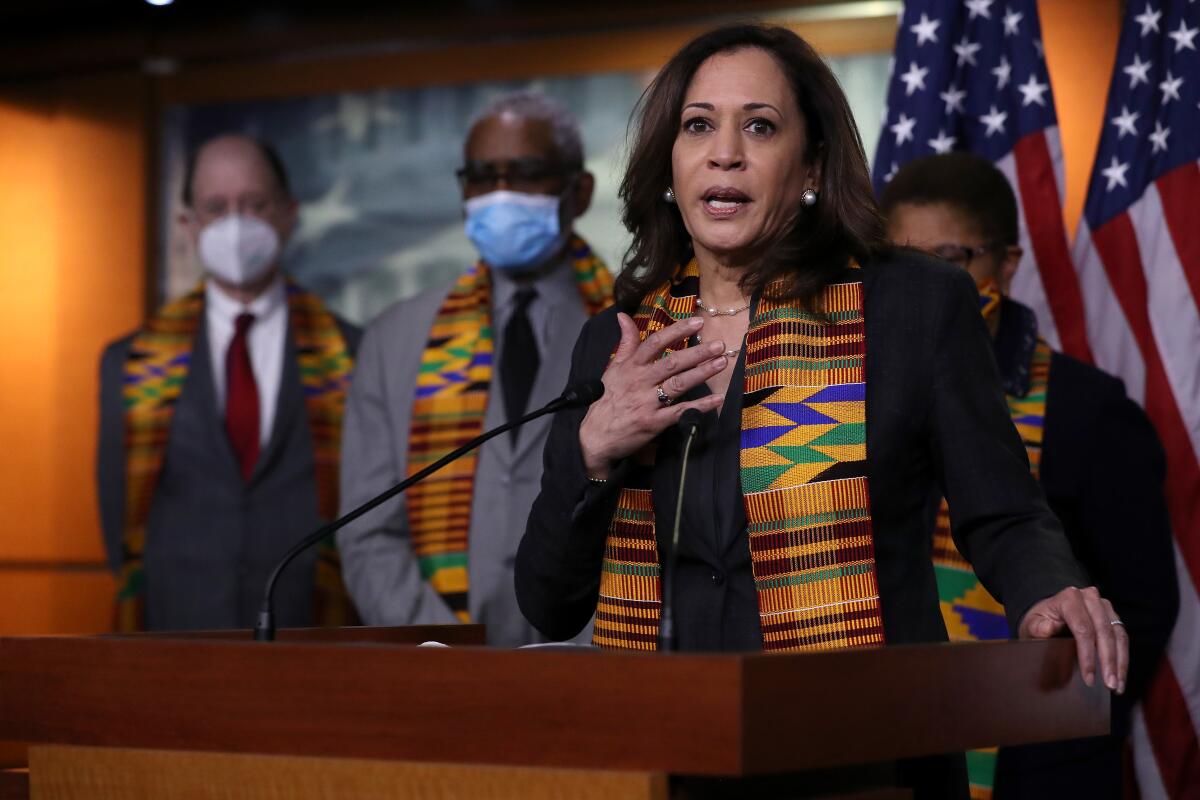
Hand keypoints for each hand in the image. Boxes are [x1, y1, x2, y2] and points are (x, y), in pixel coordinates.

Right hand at [579, 312, 728, 477]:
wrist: (594, 437)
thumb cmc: (606, 401)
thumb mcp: (613, 369)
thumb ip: (625, 342)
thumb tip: (623, 315)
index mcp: (630, 367)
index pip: (655, 343)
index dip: (677, 331)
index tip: (697, 322)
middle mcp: (639, 382)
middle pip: (671, 363)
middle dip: (697, 353)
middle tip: (719, 345)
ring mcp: (646, 402)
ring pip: (678, 384)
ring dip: (702, 373)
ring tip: (721, 363)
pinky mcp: (653, 423)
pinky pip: (680, 411)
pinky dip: (700, 406)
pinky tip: (717, 399)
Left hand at [1018, 585, 1128, 693]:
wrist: (1047, 613)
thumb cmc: (1040, 621)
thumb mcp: (1032, 625)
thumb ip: (1038, 627)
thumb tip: (1049, 628)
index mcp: (1069, 598)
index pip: (1083, 629)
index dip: (1088, 655)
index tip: (1089, 677)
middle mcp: (1090, 598)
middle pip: (1104, 632)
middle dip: (1108, 661)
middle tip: (1109, 685)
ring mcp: (1103, 606)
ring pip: (1118, 635)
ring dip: (1120, 663)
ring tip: (1117, 685)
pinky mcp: (1112, 616)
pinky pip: (1122, 638)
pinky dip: (1122, 658)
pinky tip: (1119, 676)